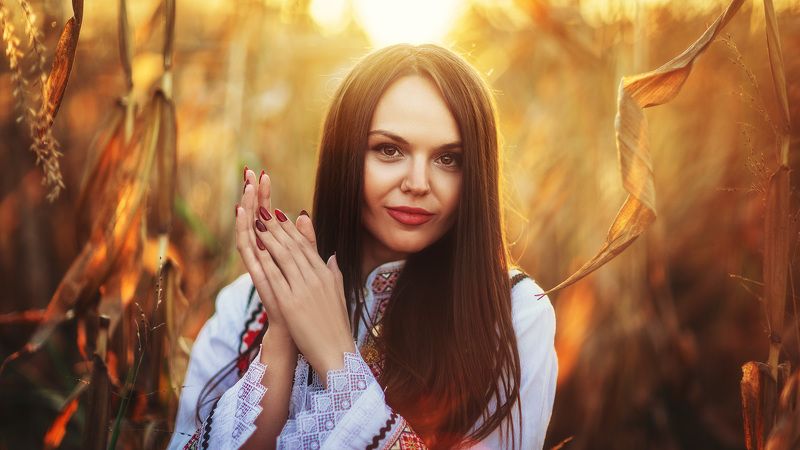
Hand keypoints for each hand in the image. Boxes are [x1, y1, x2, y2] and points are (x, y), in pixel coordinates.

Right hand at [235, 168, 314, 347]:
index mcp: (274, 253)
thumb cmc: (298, 302)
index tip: (264, 174)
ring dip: (247, 208)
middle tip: (249, 171)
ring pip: (248, 231)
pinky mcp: (258, 277)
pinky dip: (244, 232)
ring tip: (246, 187)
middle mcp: (262, 257)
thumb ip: (304, 240)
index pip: (267, 218)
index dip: (264, 197)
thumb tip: (302, 216)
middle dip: (252, 196)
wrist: (294, 333)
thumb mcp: (305, 264)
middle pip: (254, 219)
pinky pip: (248, 251)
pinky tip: (242, 215)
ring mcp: (259, 267)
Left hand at [249, 201, 352, 385]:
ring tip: (256, 220)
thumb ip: (332, 272)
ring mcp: (303, 289)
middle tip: (262, 209)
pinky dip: (266, 259)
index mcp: (326, 274)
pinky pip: (276, 275)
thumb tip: (330, 256)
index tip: (278, 214)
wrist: (337, 353)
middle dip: (277, 226)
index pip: (306, 245)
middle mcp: (316, 277)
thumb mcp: (338, 293)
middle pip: (293, 245)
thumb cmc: (336, 327)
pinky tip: (256, 247)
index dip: (290, 228)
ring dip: (269, 236)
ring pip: (284, 255)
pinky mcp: (291, 303)